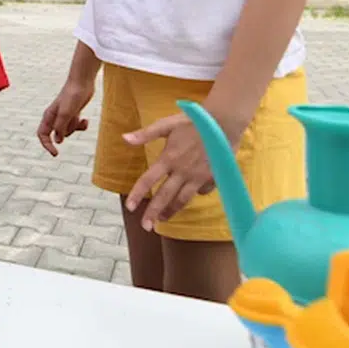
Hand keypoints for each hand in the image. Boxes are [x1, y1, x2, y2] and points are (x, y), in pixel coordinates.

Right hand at [37, 78, 93, 156]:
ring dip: (75, 129)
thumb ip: (60, 128)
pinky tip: (85, 120)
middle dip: (63, 137)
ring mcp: (65, 116)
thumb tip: (58, 141)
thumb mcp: (66, 114)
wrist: (82, 82)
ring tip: (81, 121)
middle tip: (68, 140)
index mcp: (49, 116)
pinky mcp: (74, 114)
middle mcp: (55, 117)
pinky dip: (82, 125)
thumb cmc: (72, 96)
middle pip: (55, 135)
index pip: (42, 134)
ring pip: (67, 131)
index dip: (46, 145)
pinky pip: (76, 126)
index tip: (55, 153)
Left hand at [123, 113, 217, 230]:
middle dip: (154, 213)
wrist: (224, 122)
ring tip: (163, 219)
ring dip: (172, 210)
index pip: (148, 180)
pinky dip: (194, 195)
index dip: (138, 194)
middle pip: (165, 197)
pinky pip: (201, 191)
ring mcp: (198, 177)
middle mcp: (182, 171)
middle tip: (146, 227)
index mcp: (168, 159)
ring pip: (183, 200)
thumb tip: (124, 139)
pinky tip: (189, 197)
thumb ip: (145, 134)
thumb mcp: (166, 124)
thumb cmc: (193, 121)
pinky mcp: (213, 178)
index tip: (130, 208)